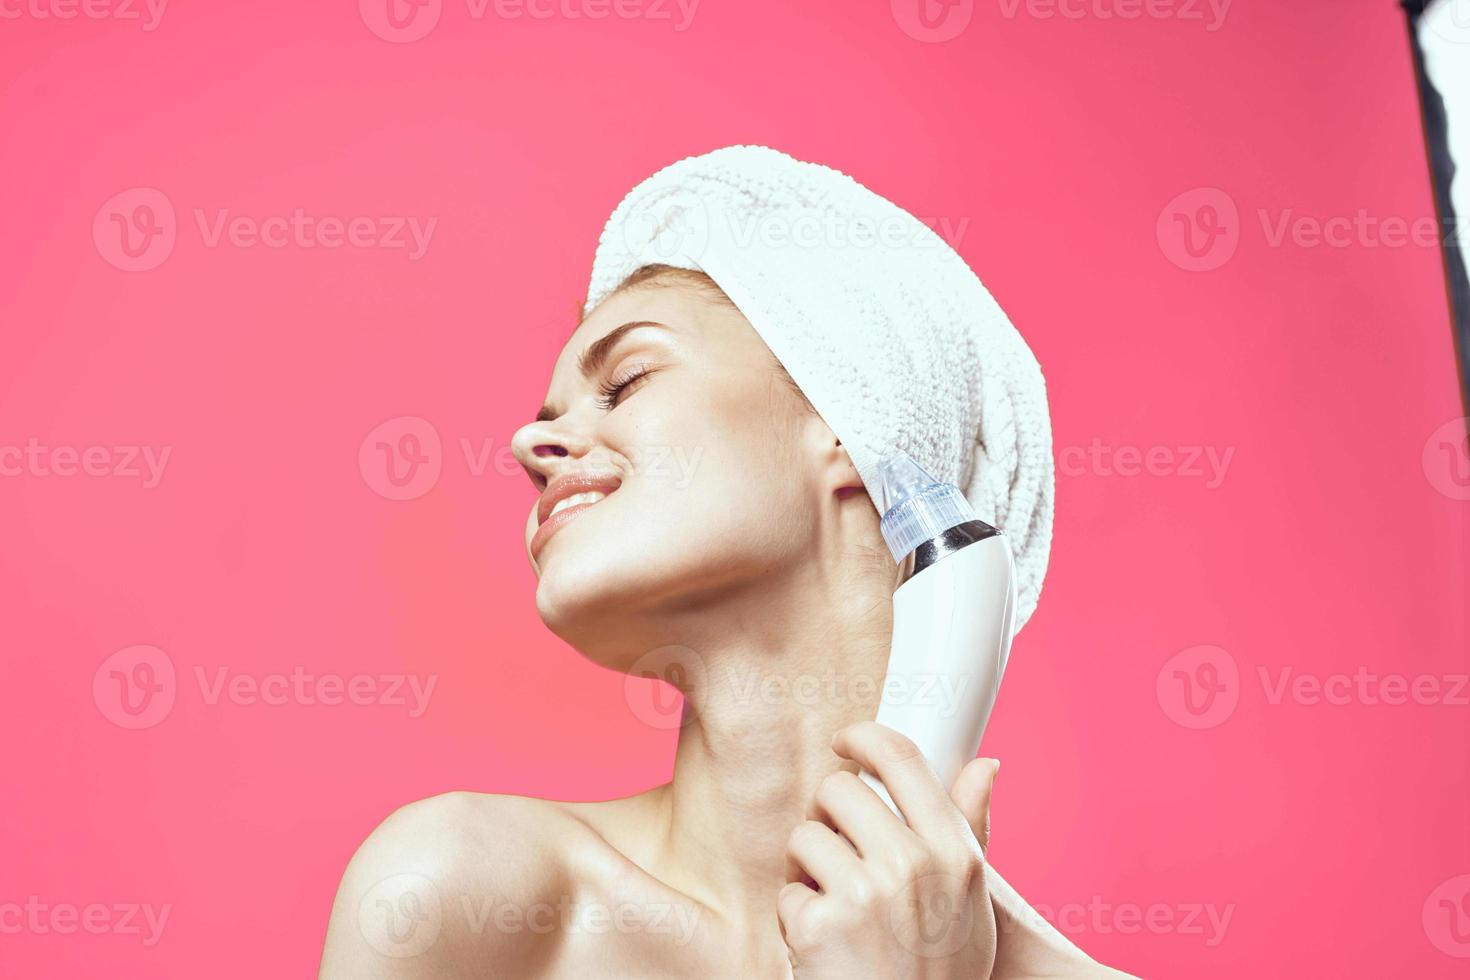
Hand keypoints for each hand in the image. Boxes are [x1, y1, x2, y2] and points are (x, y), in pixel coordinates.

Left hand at [777, 721, 999, 978]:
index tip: (845, 742)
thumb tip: (987, 763)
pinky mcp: (820, 924)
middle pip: (838, 789)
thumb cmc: (940, 972)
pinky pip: (787, 892)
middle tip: (837, 856)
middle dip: (827, 818)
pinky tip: (823, 947)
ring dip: (806, 870)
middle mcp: (912, 864)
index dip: (864, 737)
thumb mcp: (969, 904)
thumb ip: (969, 829)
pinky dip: (796, 919)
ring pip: (804, 836)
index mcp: (953, 852)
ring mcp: (864, 893)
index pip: (902, 757)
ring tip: (832, 907)